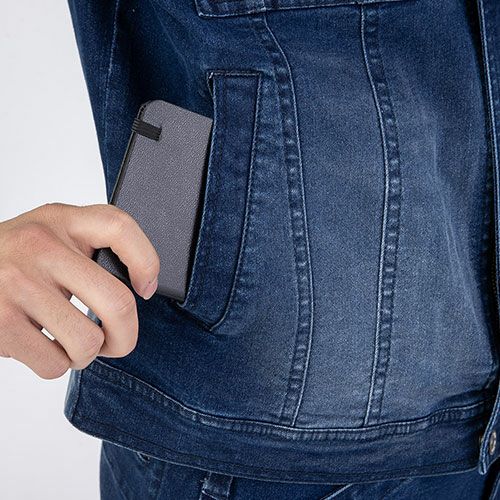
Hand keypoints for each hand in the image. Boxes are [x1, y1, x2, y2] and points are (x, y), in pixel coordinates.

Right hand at [0, 202, 159, 378]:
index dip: (147, 263)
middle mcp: (40, 247)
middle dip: (125, 336)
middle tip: (117, 341)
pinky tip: (44, 346)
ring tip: (72, 342)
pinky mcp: (0, 321)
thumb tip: (139, 288)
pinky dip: (56, 364)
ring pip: (87, 341)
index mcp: (62, 221)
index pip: (119, 228)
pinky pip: (54, 363)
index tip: (146, 289)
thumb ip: (90, 249)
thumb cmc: (15, 259)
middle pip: (117, 303)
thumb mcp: (52, 235)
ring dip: (85, 354)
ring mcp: (17, 283)